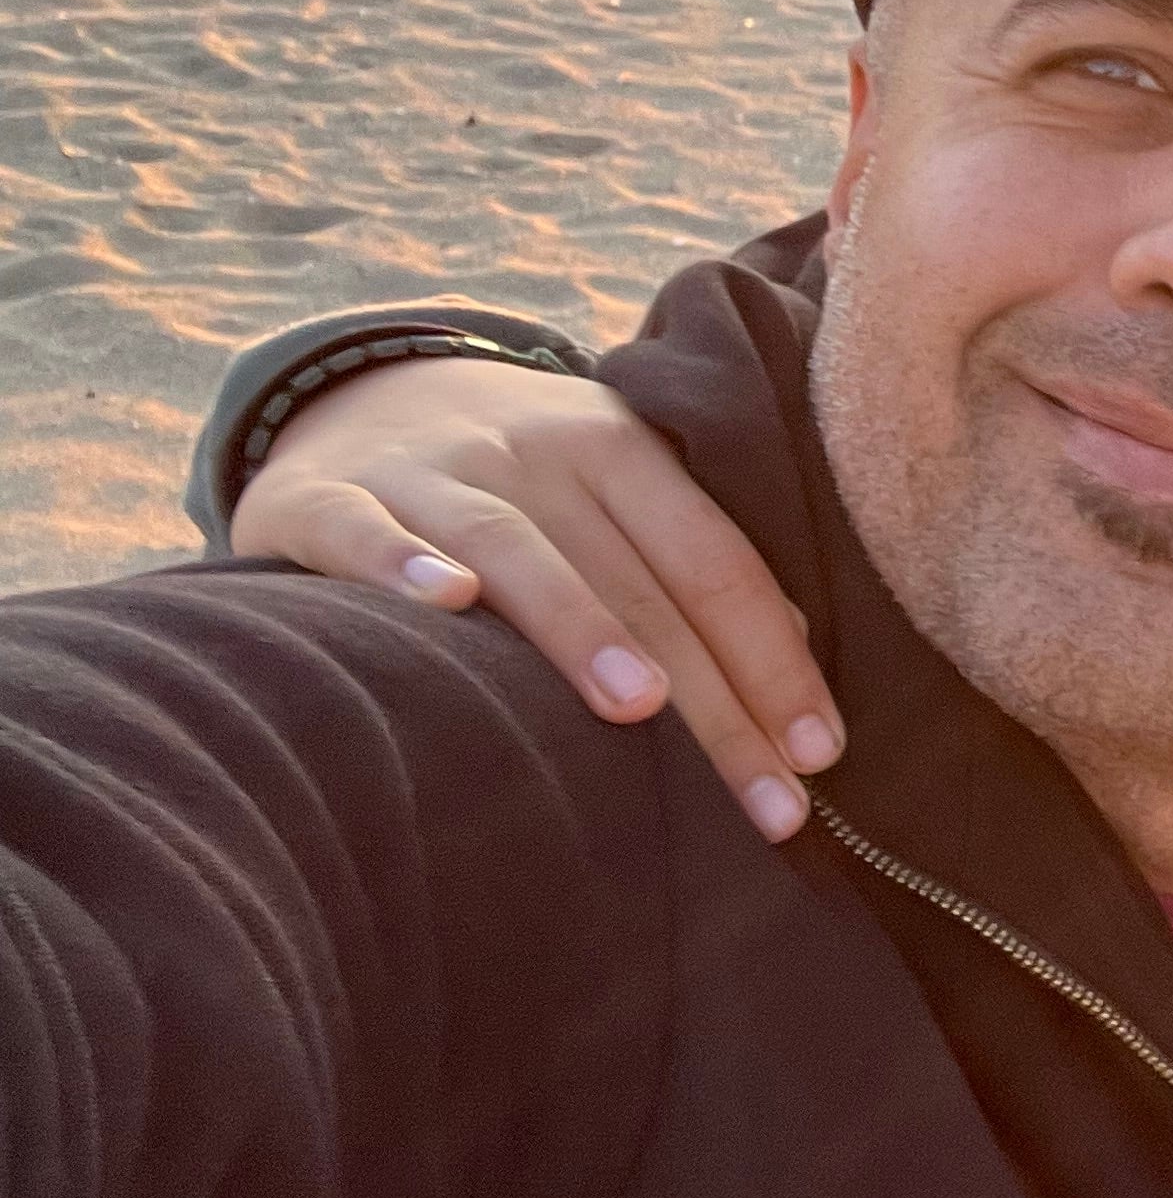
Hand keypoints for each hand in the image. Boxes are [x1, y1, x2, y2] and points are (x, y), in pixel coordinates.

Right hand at [231, 353, 839, 837]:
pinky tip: (448, 606)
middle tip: (770, 804)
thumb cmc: (520, 479)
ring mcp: (429, 472)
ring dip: (581, 628)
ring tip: (640, 710)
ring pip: (516, 552)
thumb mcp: (611, 489)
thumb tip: (793, 648)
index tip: (822, 755)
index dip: (774, 660)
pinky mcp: (326, 497)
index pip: (716, 564)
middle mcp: (532, 452)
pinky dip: (403, 565)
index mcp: (619, 450)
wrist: (355, 393)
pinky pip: (366, 532)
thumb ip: (689, 559)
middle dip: (712, 704)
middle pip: (638, 585)